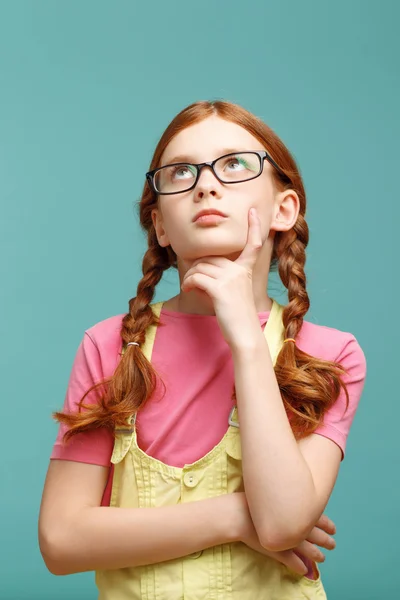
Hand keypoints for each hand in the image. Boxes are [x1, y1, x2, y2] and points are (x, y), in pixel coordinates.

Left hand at [181, 208, 262, 347]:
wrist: (245, 334)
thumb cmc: (237, 316)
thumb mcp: (234, 293)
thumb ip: (223, 278)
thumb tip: (199, 270)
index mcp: (246, 270)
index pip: (253, 245)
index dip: (254, 228)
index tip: (252, 212)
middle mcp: (240, 271)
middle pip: (210, 258)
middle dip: (196, 267)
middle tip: (191, 280)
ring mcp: (231, 279)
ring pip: (200, 267)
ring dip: (190, 276)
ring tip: (189, 287)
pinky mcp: (220, 289)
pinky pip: (196, 278)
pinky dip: (188, 283)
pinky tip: (189, 290)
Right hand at [233, 493, 335, 575]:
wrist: (236, 513)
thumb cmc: (252, 500)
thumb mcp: (272, 495)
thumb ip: (288, 497)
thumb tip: (301, 498)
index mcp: (294, 510)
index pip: (317, 517)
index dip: (327, 524)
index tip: (333, 528)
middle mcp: (292, 524)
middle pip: (315, 534)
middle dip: (326, 540)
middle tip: (332, 544)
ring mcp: (285, 539)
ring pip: (307, 550)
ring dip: (316, 555)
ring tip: (322, 558)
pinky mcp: (276, 549)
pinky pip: (291, 561)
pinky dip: (299, 566)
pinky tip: (304, 570)